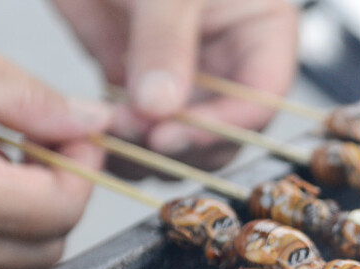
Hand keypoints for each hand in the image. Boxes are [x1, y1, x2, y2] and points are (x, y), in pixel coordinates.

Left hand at [52, 0, 298, 169]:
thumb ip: (164, 43)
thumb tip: (160, 107)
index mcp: (259, 30)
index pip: (261, 97)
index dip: (224, 123)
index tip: (175, 133)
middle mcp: (227, 58)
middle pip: (224, 128)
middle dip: (185, 140)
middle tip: (142, 138)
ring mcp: (180, 70)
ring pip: (180, 133)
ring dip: (149, 147)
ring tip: (115, 135)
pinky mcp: (134, 76)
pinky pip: (136, 122)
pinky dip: (119, 136)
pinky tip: (98, 134)